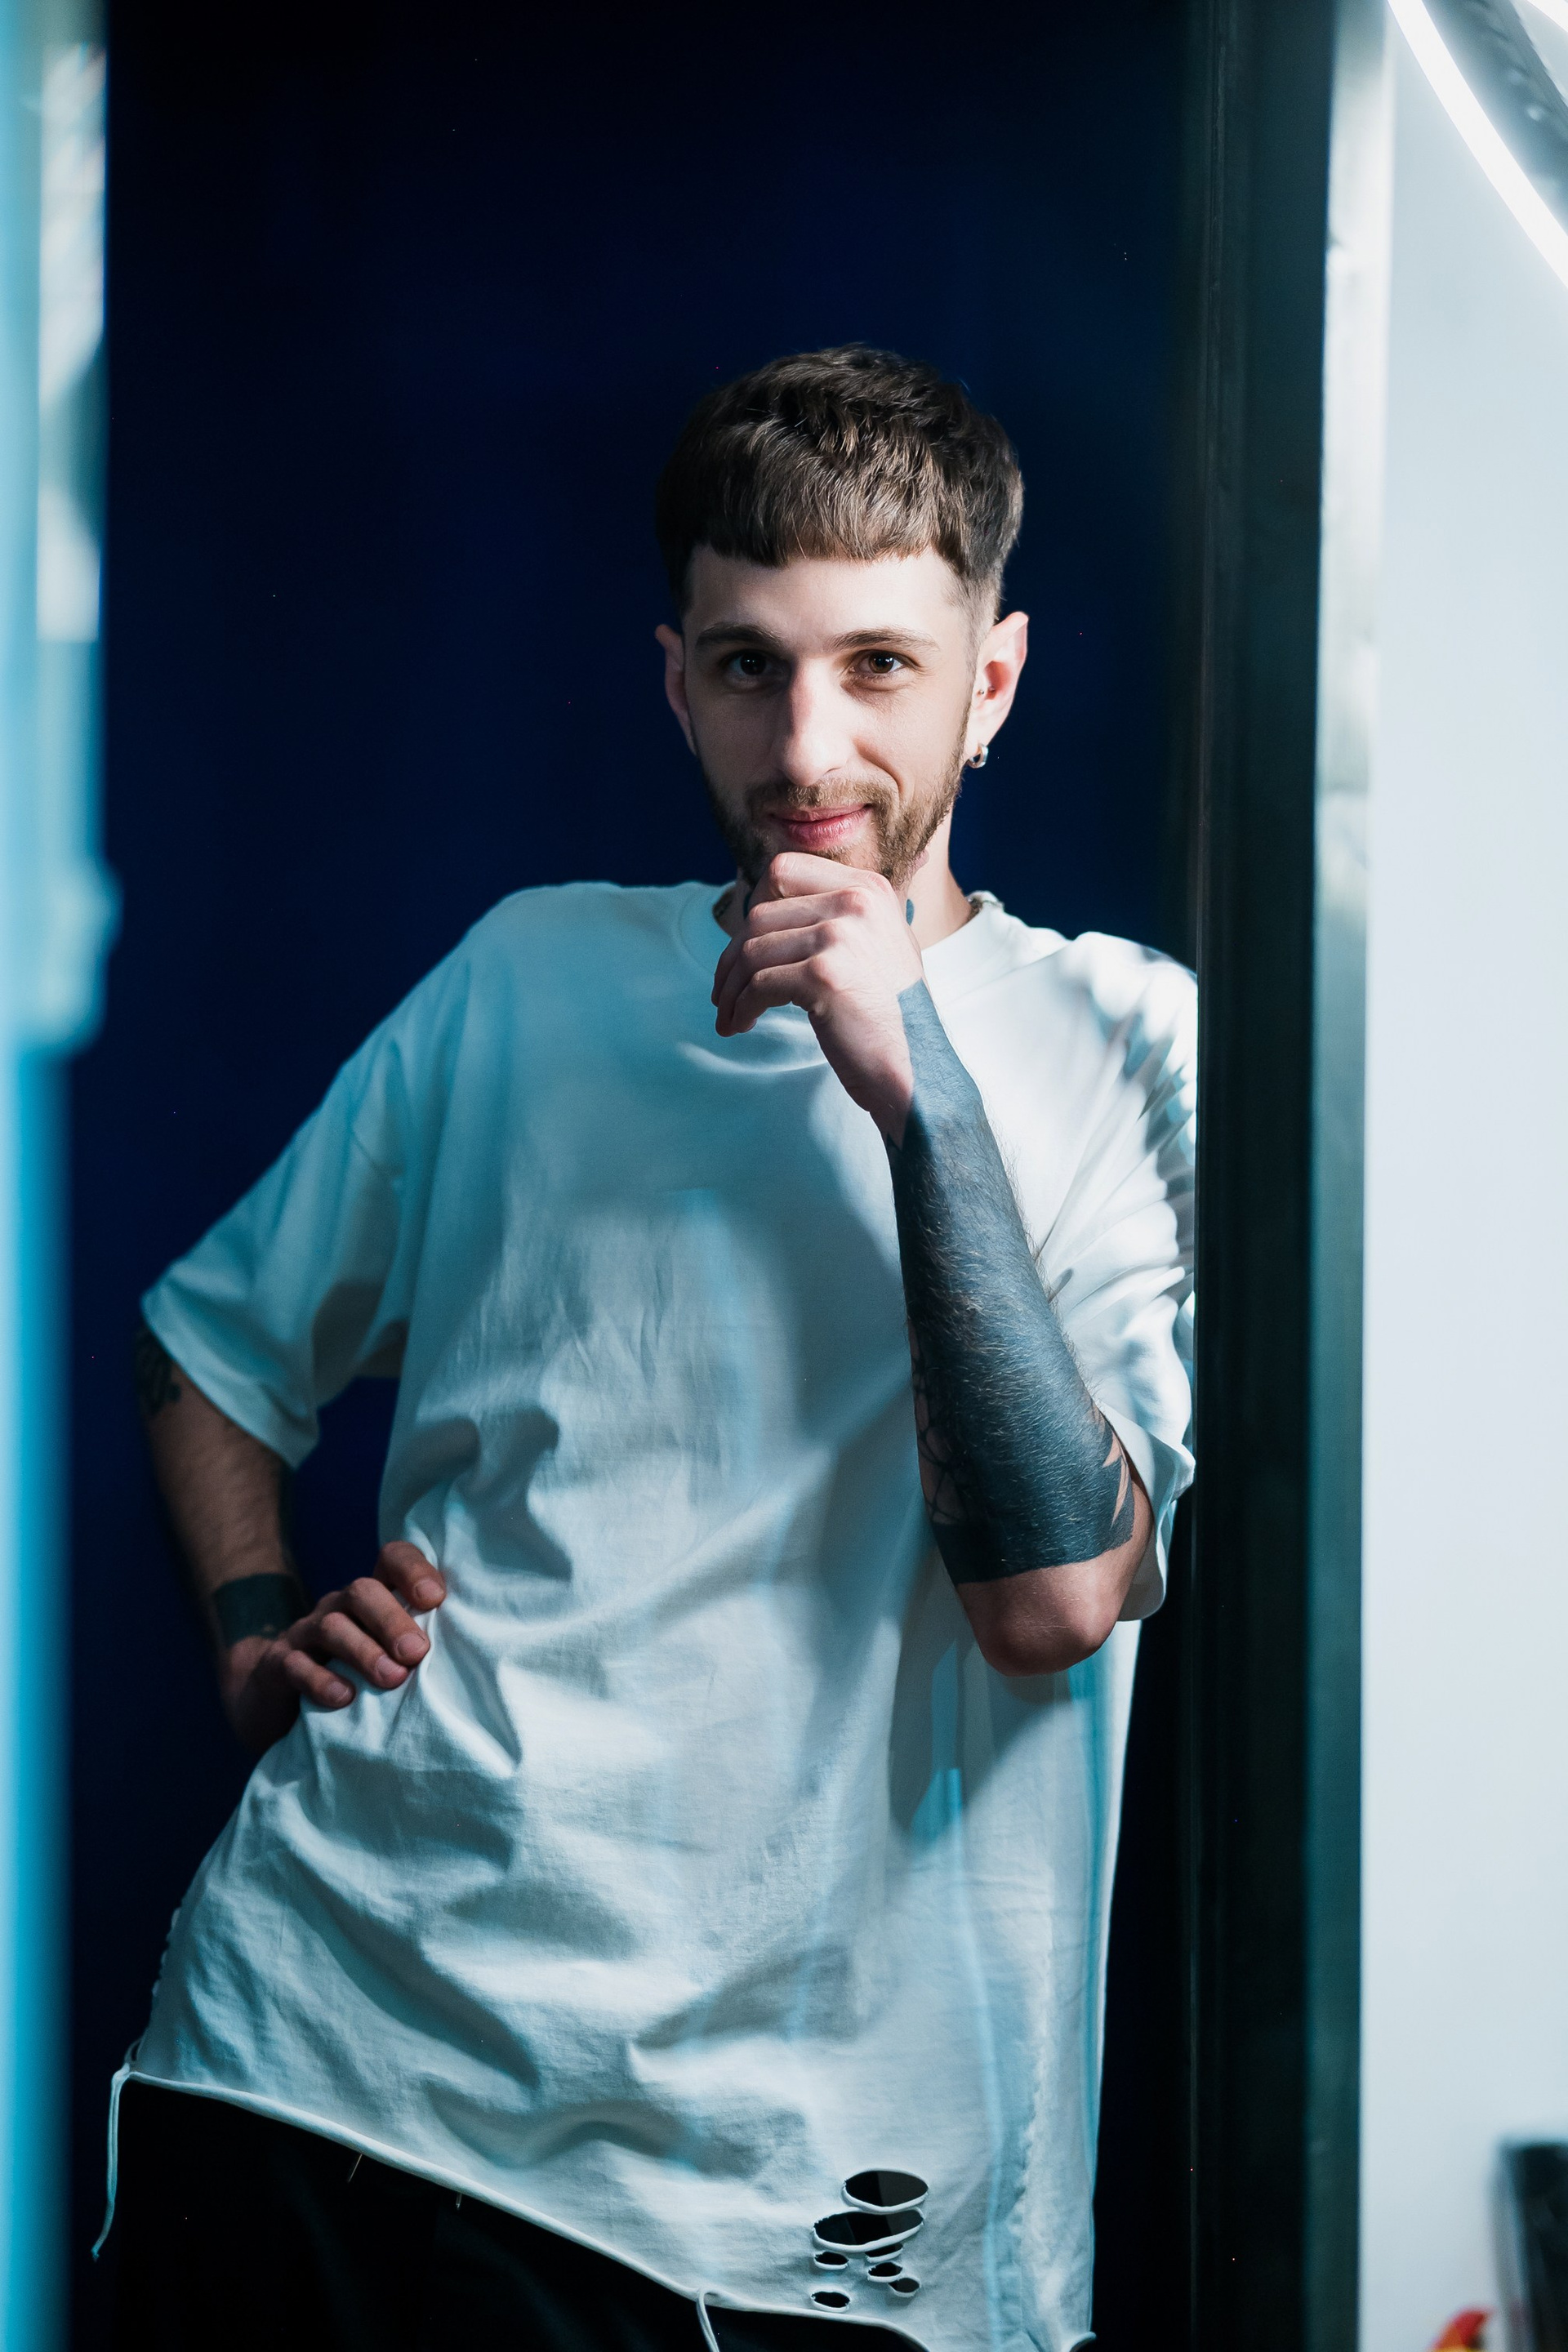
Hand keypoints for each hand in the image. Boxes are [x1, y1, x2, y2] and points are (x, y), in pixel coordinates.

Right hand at [218, 1540, 446, 1755]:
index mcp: (371, 1598)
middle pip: (362, 1592)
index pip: (392, 1559)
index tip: (436, 1599)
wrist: (274, 1699)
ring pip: (332, 1626)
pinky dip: (321, 1680)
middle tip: (417, 1651)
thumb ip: (420, 1648)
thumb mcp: (388, 1657)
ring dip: (364, 1652)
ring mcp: (305, 1634)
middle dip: (392, 1619)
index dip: (413, 1570)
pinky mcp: (278, 1665)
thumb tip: (477, 1658)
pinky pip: (296, 1665)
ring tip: (392, 1679)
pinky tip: (344, 1697)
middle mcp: (339, 1608)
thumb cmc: (354, 1676)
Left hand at [711, 854, 923, 1139]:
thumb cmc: (891, 1011)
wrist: (917, 1064)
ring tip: (731, 1015)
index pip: (783, 870)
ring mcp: (840, 936)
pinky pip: (758, 985)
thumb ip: (839, 913)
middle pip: (759, 916)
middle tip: (726, 992)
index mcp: (867, 887)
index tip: (746, 944)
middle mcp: (856, 902)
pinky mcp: (823, 974)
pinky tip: (742, 1025)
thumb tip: (767, 905)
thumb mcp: (878, 941)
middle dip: (733, 958)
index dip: (754, 906)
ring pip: (752, 952)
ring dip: (732, 989)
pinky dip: (741, 1007)